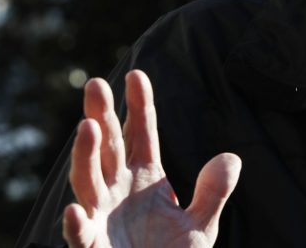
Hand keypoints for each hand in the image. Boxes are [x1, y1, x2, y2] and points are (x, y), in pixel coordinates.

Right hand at [63, 70, 241, 247]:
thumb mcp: (200, 225)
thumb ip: (213, 192)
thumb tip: (231, 158)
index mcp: (144, 179)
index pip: (141, 135)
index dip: (139, 106)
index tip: (136, 74)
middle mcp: (117, 192)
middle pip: (109, 147)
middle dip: (101, 116)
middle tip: (96, 84)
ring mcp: (101, 218)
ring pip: (88, 181)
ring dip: (86, 156)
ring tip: (87, 127)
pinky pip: (81, 236)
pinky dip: (76, 225)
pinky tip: (74, 211)